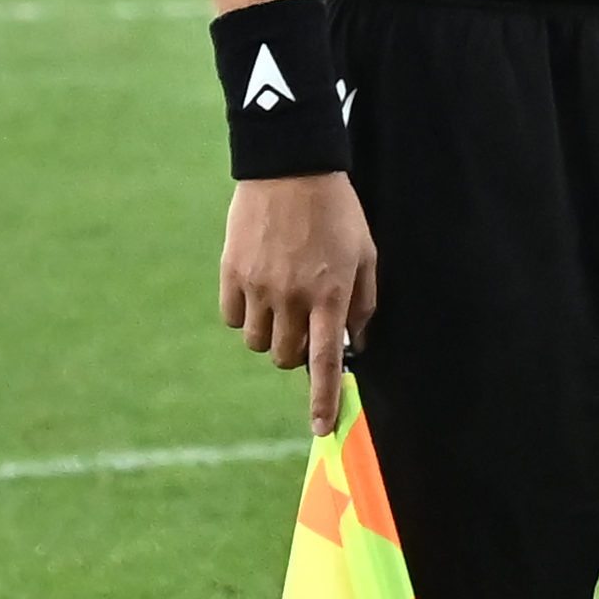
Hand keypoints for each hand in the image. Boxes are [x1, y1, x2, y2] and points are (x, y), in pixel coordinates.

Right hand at [220, 171, 377, 437]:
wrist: (291, 170)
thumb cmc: (338, 214)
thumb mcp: (367, 256)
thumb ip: (364, 303)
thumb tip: (357, 345)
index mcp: (331, 296)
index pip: (325, 362)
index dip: (322, 398)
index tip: (319, 428)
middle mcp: (292, 298)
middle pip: (287, 358)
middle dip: (299, 354)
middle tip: (307, 327)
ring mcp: (258, 287)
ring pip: (259, 342)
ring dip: (273, 335)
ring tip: (284, 303)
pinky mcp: (231, 273)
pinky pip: (234, 318)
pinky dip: (246, 315)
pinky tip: (259, 291)